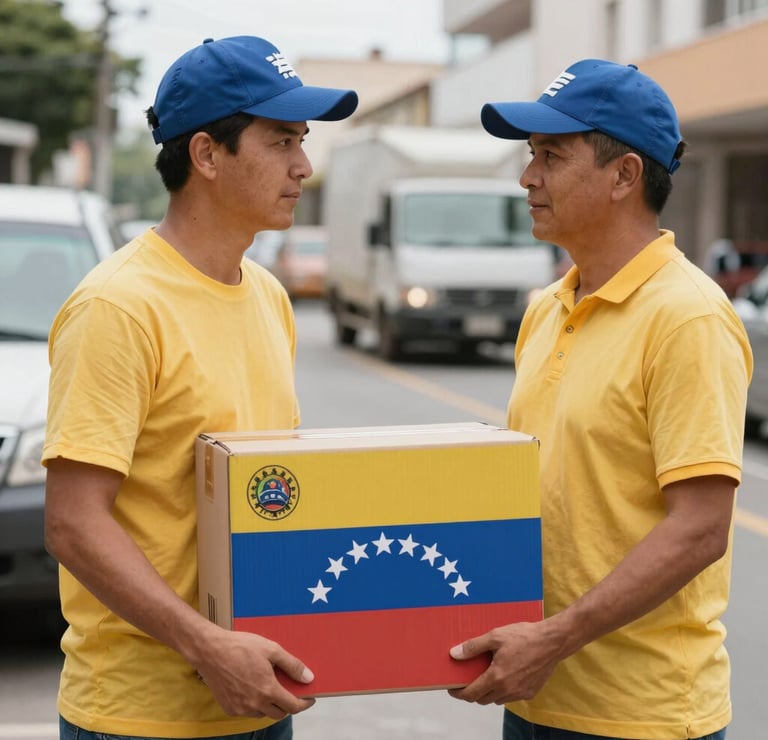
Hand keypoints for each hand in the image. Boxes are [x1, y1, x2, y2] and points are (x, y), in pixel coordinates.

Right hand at [196, 630, 315, 718]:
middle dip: (288, 704)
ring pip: (263, 713)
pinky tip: (252, 688)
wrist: (210, 651)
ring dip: (270, 705)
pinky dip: (254, 704)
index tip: (309, 698)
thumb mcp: (271, 650)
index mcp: (268, 690)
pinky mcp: (229, 708)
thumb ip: (292, 665)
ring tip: (269, 686)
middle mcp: (255, 704)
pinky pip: (247, 712)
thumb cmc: (240, 647)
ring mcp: (241, 709)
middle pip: (279, 713)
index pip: (293, 706)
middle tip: (289, 690)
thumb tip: (308, 678)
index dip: (304, 703)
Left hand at [447, 620, 560, 704]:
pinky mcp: (531, 692)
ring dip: (489, 692)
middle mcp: (508, 689)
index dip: (459, 693)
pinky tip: (505, 675)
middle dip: (473, 692)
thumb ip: (473, 647)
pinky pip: (512, 696)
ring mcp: (520, 693)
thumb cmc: (525, 636)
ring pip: (497, 699)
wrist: (552, 641)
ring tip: (486, 675)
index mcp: (497, 677)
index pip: (472, 694)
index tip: (452, 689)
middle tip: (468, 679)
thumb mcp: (495, 636)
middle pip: (483, 699)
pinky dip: (504, 690)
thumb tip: (454, 654)